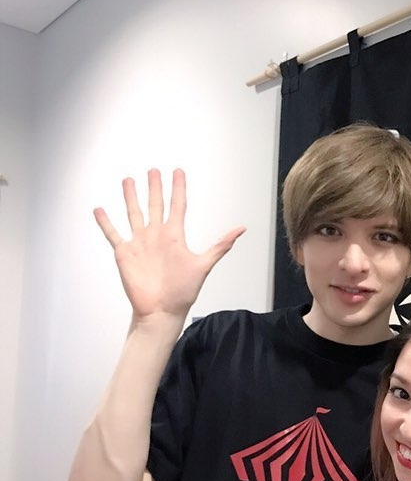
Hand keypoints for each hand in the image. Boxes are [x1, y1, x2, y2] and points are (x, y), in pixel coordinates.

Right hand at [94, 168, 244, 320]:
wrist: (162, 311)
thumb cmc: (183, 291)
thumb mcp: (203, 264)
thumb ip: (220, 245)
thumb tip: (241, 229)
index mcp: (174, 236)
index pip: (177, 206)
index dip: (177, 189)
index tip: (178, 172)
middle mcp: (156, 236)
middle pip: (154, 205)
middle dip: (154, 187)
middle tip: (153, 170)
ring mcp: (140, 243)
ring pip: (133, 214)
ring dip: (130, 198)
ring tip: (128, 180)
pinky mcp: (125, 253)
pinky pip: (113, 234)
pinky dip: (105, 222)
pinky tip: (99, 210)